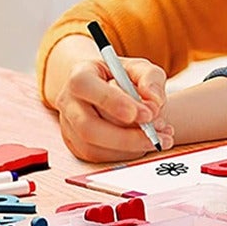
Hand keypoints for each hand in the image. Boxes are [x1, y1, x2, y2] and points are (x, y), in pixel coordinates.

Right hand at [53, 56, 174, 161]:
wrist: (108, 89)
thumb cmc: (122, 76)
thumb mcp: (139, 68)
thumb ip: (150, 78)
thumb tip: (155, 102)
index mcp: (80, 75)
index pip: (86, 86)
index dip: (113, 102)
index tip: (145, 114)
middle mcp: (69, 102)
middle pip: (88, 126)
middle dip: (125, 136)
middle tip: (155, 134)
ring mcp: (69, 127)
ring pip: (93, 147)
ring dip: (129, 148)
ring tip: (158, 138)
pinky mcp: (77, 146)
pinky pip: (99, 157)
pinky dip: (126, 154)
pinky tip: (146, 143)